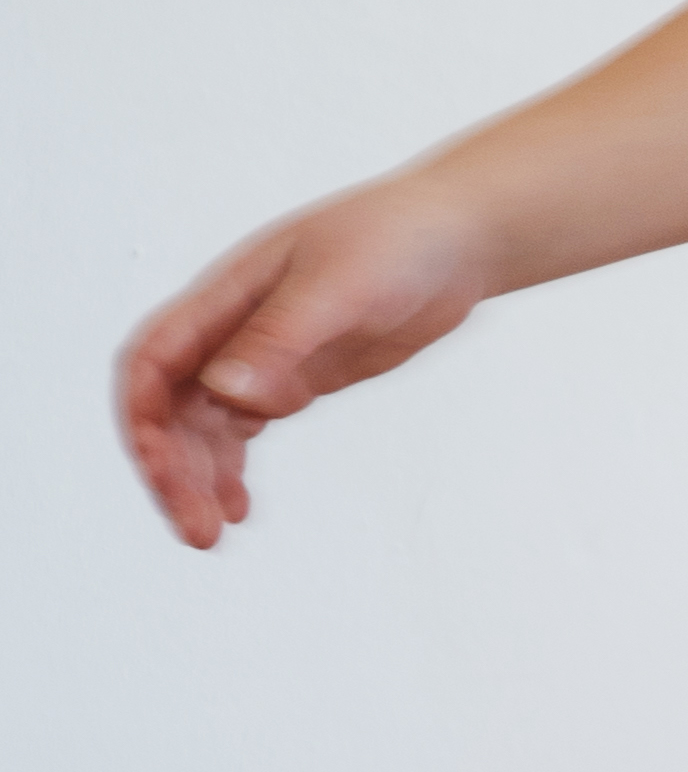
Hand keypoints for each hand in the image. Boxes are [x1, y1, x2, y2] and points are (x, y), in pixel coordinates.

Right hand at [117, 173, 506, 546]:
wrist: (457, 239)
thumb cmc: (396, 241)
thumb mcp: (339, 287)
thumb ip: (282, 337)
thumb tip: (226, 389)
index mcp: (223, 299)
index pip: (153, 364)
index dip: (145, 419)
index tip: (162, 472)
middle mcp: (229, 330)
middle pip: (172, 408)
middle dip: (173, 469)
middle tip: (197, 531)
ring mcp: (261, 356)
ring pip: (204, 427)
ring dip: (199, 478)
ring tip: (212, 533)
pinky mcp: (296, 377)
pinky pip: (243, 428)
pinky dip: (232, 469)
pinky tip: (240, 508)